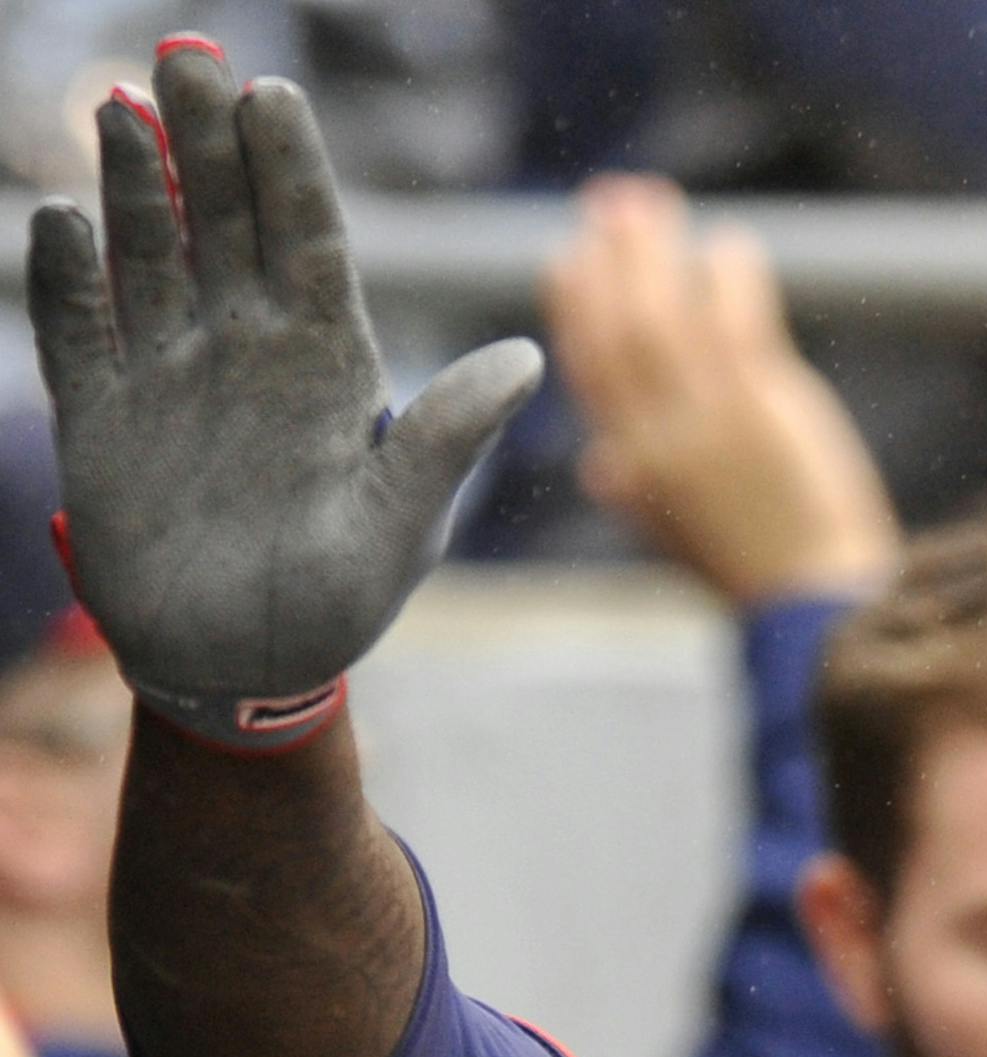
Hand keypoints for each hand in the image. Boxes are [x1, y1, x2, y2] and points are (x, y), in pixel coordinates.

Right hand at [28, 39, 540, 750]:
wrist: (247, 669)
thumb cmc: (341, 600)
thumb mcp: (406, 522)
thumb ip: (447, 437)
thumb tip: (526, 360)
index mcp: (328, 364)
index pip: (311, 244)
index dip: (292, 174)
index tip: (276, 100)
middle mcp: (248, 350)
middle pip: (225, 224)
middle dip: (208, 144)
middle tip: (191, 57)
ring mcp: (172, 375)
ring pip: (151, 256)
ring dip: (135, 184)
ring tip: (123, 106)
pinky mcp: (104, 417)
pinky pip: (78, 331)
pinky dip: (67, 279)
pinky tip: (62, 222)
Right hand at [540, 175, 898, 604]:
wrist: (818, 606)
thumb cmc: (761, 567)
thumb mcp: (679, 532)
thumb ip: (639, 491)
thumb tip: (601, 468)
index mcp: (628, 473)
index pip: (587, 371)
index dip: (575, 307)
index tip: (570, 256)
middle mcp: (654, 442)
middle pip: (616, 329)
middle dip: (609, 258)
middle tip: (613, 201)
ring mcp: (704, 422)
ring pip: (663, 313)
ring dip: (654, 249)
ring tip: (655, 202)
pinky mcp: (758, 408)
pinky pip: (732, 318)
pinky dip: (726, 273)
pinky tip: (730, 245)